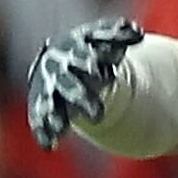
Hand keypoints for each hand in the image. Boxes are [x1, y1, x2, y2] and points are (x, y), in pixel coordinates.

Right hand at [27, 16, 145, 148]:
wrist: (61, 62)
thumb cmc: (92, 51)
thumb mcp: (105, 40)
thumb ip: (119, 34)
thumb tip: (137, 33)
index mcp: (74, 52)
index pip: (83, 58)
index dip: (91, 65)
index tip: (108, 77)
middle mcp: (60, 71)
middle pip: (70, 85)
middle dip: (81, 97)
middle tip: (97, 115)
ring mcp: (51, 90)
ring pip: (52, 105)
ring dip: (56, 117)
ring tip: (60, 129)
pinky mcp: (44, 107)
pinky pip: (41, 120)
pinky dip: (44, 131)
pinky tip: (48, 145)